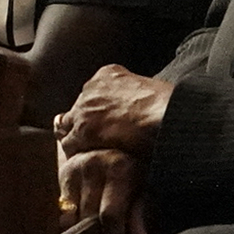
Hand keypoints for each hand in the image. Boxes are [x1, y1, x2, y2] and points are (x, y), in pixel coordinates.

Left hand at [56, 65, 174, 156]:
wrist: (161, 115)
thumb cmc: (165, 105)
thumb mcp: (149, 89)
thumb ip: (135, 95)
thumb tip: (141, 108)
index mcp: (109, 73)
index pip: (93, 91)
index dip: (97, 108)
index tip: (104, 119)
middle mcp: (92, 86)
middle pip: (79, 106)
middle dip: (85, 121)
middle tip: (96, 138)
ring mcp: (84, 107)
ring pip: (67, 123)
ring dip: (75, 136)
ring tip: (86, 151)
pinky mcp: (82, 129)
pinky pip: (69, 142)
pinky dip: (75, 151)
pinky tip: (85, 160)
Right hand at [61, 149, 152, 233]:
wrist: (113, 139)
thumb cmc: (136, 170)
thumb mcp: (146, 188)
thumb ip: (141, 216)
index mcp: (118, 169)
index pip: (110, 214)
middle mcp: (91, 168)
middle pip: (87, 222)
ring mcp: (71, 174)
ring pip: (66, 222)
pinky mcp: (58, 181)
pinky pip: (54, 217)